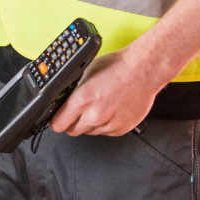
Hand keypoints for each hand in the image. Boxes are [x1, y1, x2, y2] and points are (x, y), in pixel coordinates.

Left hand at [48, 47, 166, 136]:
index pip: (58, 124)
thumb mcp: (85, 72)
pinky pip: (105, 132)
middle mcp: (94, 116)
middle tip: (77, 111)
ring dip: (89, 123)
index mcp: (82, 100)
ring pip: (89, 132)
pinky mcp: (121, 129)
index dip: (55, 121)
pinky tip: (110, 109)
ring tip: (99, 105)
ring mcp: (109, 125)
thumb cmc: (117, 67)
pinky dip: (105, 124)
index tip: (56, 118)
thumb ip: (73, 90)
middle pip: (72, 131)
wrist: (143, 71)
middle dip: (71, 122)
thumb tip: (62, 99)